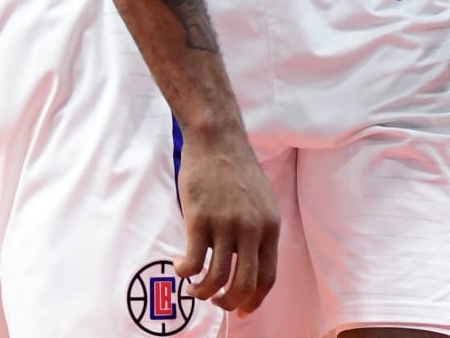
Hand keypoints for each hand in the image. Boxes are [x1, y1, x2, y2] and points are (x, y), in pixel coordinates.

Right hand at [175, 131, 279, 315]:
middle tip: (216, 302)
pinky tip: (179, 267)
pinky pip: (193, 261)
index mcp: (269, 226)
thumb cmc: (237, 170)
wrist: (218, 140)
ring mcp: (225, 225)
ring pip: (216, 278)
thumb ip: (259, 230)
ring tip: (194, 289)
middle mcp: (251, 230)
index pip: (267, 277)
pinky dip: (185, 272)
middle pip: (244, 284)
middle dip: (229, 303)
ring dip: (203, 292)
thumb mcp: (262, 201)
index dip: (254, 300)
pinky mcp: (199, 219)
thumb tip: (249, 262)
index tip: (242, 310)